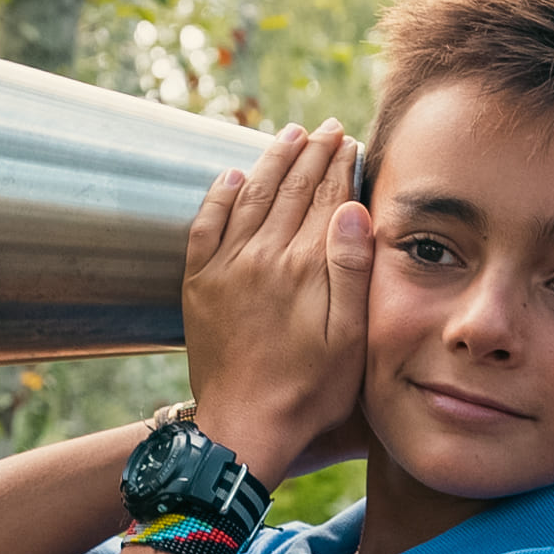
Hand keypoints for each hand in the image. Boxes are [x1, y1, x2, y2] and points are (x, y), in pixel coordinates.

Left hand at [183, 122, 371, 486]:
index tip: (349, 140)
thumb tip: (354, 209)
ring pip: (251, 196)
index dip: (340, 165)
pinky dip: (219, 196)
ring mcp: (226, 267)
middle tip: (325, 128)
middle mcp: (263, 256)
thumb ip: (353, 271)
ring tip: (289, 136)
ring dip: (272, 161)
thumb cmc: (308, 391)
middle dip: (311, 153)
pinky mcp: (199, 284)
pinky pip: (206, 225)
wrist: (244, 426)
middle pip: (291, 189)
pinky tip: (232, 176)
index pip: (327, 198)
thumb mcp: (349, 339)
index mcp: (305, 266)